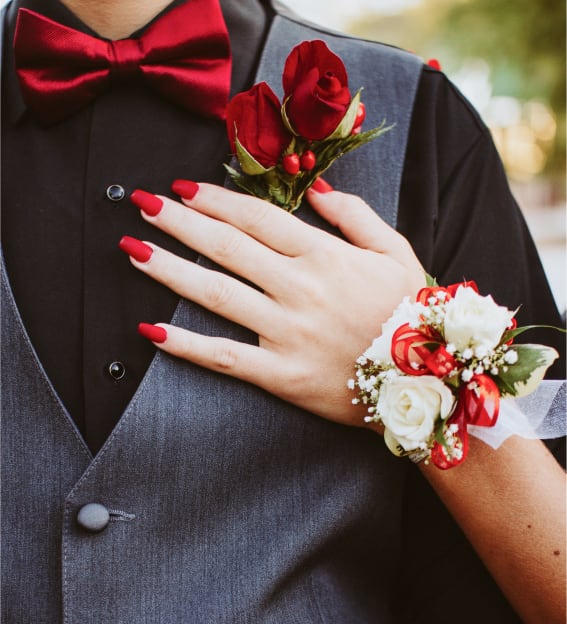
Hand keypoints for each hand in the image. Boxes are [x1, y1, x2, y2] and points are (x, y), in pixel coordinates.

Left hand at [122, 181, 424, 426]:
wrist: (427, 380)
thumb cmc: (411, 313)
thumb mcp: (396, 252)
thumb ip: (355, 216)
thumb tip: (317, 189)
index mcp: (325, 256)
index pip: (258, 217)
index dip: (216, 199)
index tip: (183, 187)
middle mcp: (300, 289)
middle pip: (228, 247)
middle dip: (179, 222)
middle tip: (141, 203)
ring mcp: (288, 333)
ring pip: (217, 294)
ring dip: (169, 269)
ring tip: (133, 251)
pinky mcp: (282, 375)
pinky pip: (225, 357)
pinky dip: (186, 344)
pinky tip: (151, 330)